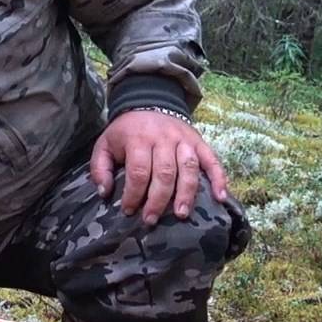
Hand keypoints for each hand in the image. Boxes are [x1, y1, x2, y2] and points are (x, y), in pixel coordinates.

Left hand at [89, 110, 229, 224]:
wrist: (149, 102)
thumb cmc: (126, 131)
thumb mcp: (105, 144)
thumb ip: (100, 168)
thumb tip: (105, 192)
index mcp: (139, 139)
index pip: (138, 171)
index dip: (133, 194)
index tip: (129, 210)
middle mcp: (164, 139)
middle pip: (164, 173)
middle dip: (157, 200)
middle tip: (151, 219)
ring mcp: (184, 140)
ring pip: (188, 168)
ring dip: (186, 193)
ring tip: (180, 214)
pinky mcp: (200, 142)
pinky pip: (212, 160)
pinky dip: (219, 179)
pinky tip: (220, 197)